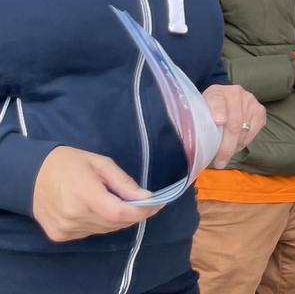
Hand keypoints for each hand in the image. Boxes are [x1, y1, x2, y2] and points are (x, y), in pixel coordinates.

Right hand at [32, 147, 159, 241]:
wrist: (30, 175)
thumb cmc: (69, 163)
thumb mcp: (100, 163)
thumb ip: (124, 182)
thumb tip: (147, 197)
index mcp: (85, 194)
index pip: (121, 213)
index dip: (143, 212)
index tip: (158, 204)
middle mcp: (74, 216)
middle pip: (116, 223)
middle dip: (134, 213)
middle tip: (142, 201)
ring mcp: (66, 228)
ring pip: (105, 230)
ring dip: (117, 219)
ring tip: (116, 201)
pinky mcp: (60, 235)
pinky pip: (91, 232)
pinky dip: (101, 223)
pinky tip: (96, 209)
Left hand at [203, 84, 265, 168]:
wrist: (224, 101)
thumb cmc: (209, 112)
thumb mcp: (200, 115)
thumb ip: (199, 124)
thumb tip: (196, 147)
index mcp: (215, 92)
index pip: (217, 101)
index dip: (218, 111)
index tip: (218, 122)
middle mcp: (235, 93)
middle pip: (234, 123)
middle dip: (227, 146)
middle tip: (220, 162)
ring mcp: (250, 101)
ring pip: (244, 130)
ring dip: (235, 146)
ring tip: (225, 154)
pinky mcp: (260, 111)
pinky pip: (253, 132)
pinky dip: (244, 142)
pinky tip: (236, 145)